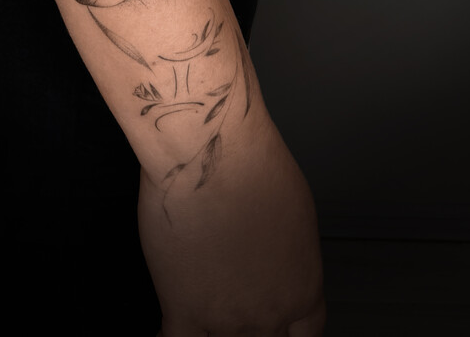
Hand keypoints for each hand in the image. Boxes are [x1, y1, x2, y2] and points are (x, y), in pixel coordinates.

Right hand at [139, 104, 325, 336]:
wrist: (209, 151)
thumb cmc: (251, 164)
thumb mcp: (294, 210)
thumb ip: (287, 250)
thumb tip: (273, 255)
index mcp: (302, 289)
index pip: (305, 335)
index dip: (287, 329)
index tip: (276, 322)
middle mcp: (268, 313)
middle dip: (249, 321)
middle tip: (231, 296)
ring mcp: (226, 319)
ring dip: (212, 325)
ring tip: (200, 303)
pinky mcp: (183, 310)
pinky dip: (169, 335)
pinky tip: (165, 326)